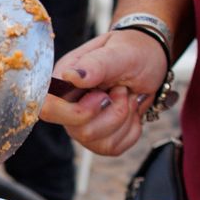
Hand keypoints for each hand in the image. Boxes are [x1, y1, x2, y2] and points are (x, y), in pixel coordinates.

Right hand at [41, 30, 169, 156]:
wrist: (151, 62)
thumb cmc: (132, 52)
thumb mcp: (118, 53)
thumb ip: (95, 64)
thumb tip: (70, 76)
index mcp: (63, 81)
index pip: (49, 109)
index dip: (79, 110)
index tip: (103, 95)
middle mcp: (68, 106)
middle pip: (81, 131)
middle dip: (113, 111)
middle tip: (122, 89)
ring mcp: (82, 125)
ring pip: (99, 143)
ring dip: (125, 118)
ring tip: (128, 95)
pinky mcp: (100, 139)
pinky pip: (113, 148)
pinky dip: (131, 129)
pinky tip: (131, 109)